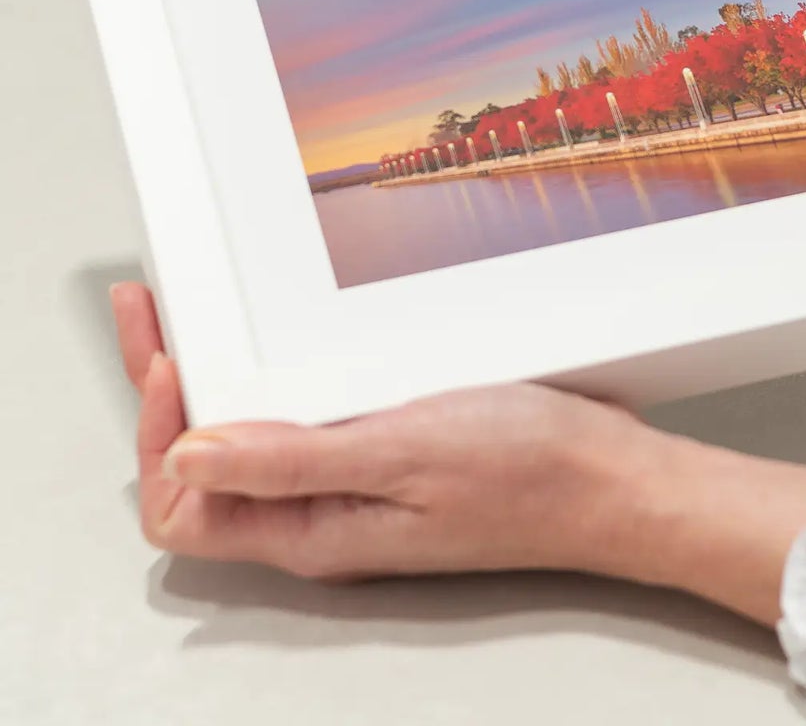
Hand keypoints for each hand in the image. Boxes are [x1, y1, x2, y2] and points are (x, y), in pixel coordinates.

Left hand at [112, 282, 805, 619]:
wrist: (621, 478)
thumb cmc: (535, 476)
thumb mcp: (406, 455)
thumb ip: (293, 461)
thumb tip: (189, 454)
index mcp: (314, 530)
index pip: (184, 504)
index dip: (159, 435)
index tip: (175, 356)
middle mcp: (326, 512)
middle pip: (208, 463)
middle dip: (172, 386)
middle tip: (153, 307)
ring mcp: (362, 481)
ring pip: (259, 434)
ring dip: (226, 375)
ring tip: (203, 309)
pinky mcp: (396, 449)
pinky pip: (317, 415)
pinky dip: (290, 372)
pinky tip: (293, 333)